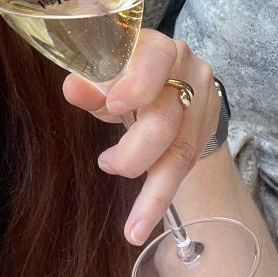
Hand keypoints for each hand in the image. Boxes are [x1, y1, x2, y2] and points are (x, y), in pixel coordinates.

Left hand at [62, 30, 219, 246]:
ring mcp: (202, 104)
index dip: (137, 85)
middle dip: (134, 153)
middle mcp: (187, 72)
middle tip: (106, 164)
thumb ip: (91, 83)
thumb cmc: (128, 73)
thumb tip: (72, 88)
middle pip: (166, 118)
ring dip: (153, 194)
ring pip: (181, 152)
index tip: (114, 106)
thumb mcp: (108, 74)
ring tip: (132, 228)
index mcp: (158, 48)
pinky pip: (184, 168)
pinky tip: (141, 226)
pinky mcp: (205, 132)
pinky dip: (160, 199)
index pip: (155, 61)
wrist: (174, 80)